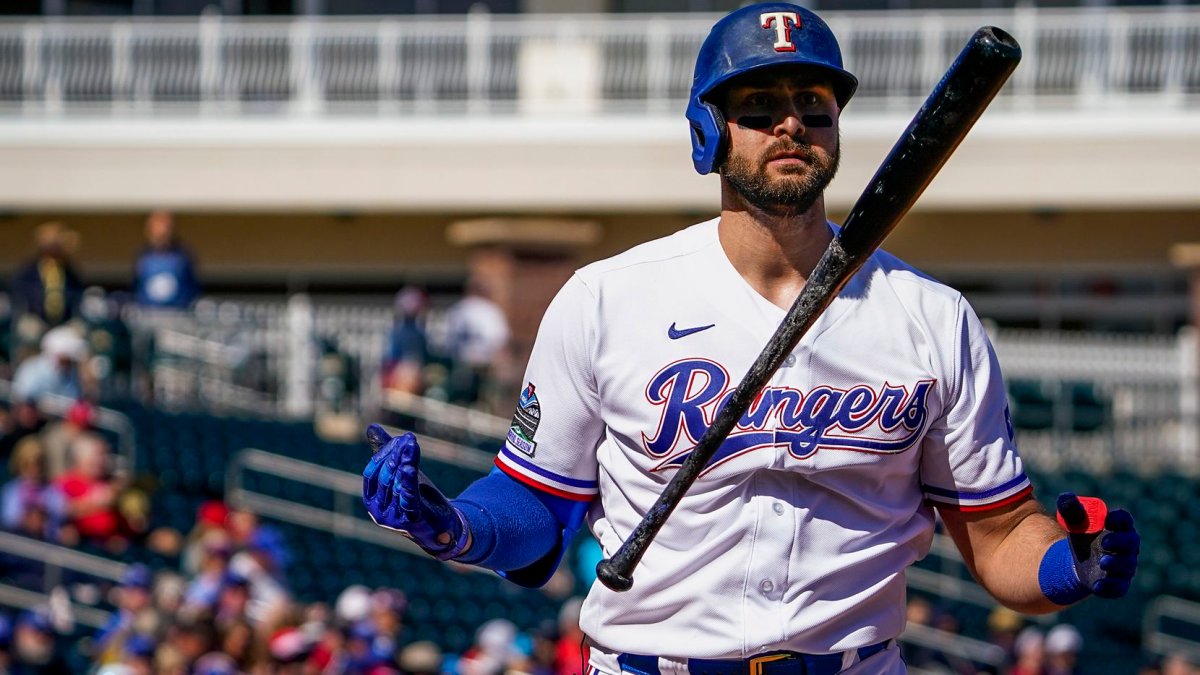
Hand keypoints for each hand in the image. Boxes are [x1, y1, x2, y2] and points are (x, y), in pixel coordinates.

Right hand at [362, 424, 468, 559]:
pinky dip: (407, 482)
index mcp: (371, 499)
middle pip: (384, 477)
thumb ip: (386, 452)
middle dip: (396, 455)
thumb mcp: (400, 473)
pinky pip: (407, 498)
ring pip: (396, 485)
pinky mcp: (411, 521)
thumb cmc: (417, 498)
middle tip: (409, 440)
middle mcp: (377, 510)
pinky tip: (410, 467)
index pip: (371, 472)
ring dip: (405, 462)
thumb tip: (371, 427)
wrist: (441, 525)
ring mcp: (392, 518)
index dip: (384, 453)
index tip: (400, 439)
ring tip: (411, 446)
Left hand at [1056, 492, 1139, 598]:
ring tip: (1102, 562)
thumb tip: (1065, 497)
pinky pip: (1118, 588)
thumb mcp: (1074, 520)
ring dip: (1115, 564)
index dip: (1119, 519)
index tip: (1108, 518)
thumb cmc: (1082, 535)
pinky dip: (1110, 587)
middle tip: (1105, 542)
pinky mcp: (1116, 584)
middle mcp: (1126, 547)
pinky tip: (1097, 586)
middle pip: (1130, 543)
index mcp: (1118, 527)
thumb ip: (1070, 507)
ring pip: (1126, 566)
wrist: (1077, 560)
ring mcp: (1123, 566)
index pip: (1124, 520)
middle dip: (1120, 542)